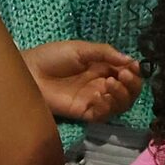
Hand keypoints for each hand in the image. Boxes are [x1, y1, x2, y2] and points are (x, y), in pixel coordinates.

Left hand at [25, 41, 141, 123]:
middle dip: (132, 85)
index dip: (135, 72)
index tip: (134, 66)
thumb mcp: (81, 49)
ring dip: (121, 95)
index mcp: (103, 68)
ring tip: (109, 84)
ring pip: (120, 105)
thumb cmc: (52, 57)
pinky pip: (103, 115)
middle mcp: (101, 85)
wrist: (29, 71)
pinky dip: (106, 107)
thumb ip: (105, 53)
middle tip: (124, 76)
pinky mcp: (82, 112)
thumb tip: (131, 60)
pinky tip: (98, 96)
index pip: (128, 74)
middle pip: (129, 92)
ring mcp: (93, 100)